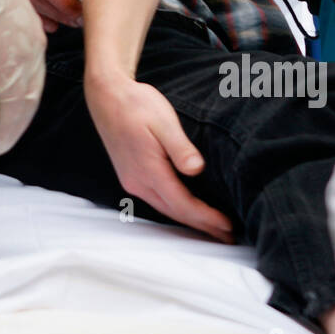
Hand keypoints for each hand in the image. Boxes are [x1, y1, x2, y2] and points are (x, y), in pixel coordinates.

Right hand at [0, 0, 46, 155]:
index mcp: (28, 24)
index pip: (31, 58)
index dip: (26, 74)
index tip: (19, 85)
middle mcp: (33, 46)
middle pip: (33, 83)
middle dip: (26, 103)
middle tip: (16, 123)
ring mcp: (24, 63)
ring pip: (26, 101)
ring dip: (16, 124)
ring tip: (6, 140)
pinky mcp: (10, 78)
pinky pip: (13, 114)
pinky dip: (7, 132)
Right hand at [84, 73, 234, 242]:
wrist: (106, 95)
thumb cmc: (136, 104)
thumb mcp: (163, 120)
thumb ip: (180, 148)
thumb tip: (196, 170)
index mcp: (148, 170)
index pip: (182, 204)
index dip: (206, 218)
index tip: (228, 227)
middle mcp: (137, 182)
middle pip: (175, 213)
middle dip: (202, 227)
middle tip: (228, 237)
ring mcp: (132, 180)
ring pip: (165, 209)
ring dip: (189, 221)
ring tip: (212, 229)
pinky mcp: (130, 175)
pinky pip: (157, 200)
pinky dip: (176, 209)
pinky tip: (186, 210)